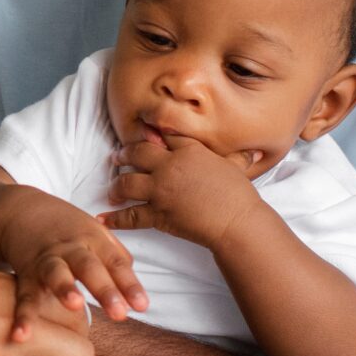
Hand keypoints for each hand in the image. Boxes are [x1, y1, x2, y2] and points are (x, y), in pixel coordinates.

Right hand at [0, 185, 147, 328]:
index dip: (129, 283)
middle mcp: (70, 249)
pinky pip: (25, 295)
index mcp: (93, 240)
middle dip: (105, 290)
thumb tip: (133, 290)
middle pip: (89, 267)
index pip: (116, 262)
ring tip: (75, 305)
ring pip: (56, 273)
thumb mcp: (95, 232)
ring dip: (65, 288)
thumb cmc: (66, 227)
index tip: (142, 305)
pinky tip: (22, 335)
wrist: (21, 209)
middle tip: (119, 314)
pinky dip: (23, 316)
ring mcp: (47, 260)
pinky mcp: (26, 272)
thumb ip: (116, 258)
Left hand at [105, 134, 268, 250]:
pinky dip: (115, 219)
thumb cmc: (239, 196)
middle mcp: (169, 167)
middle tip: (117, 157)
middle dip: (124, 155)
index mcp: (189, 151)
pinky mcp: (157, 214)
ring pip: (127, 182)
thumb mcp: (236, 169)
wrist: (236, 222)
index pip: (164, 136)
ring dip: (116, 185)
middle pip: (137, 154)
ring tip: (113, 188)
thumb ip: (237, 159)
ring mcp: (160, 191)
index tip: (141, 133)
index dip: (150, 134)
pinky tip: (103, 219)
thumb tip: (252, 152)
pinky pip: (130, 216)